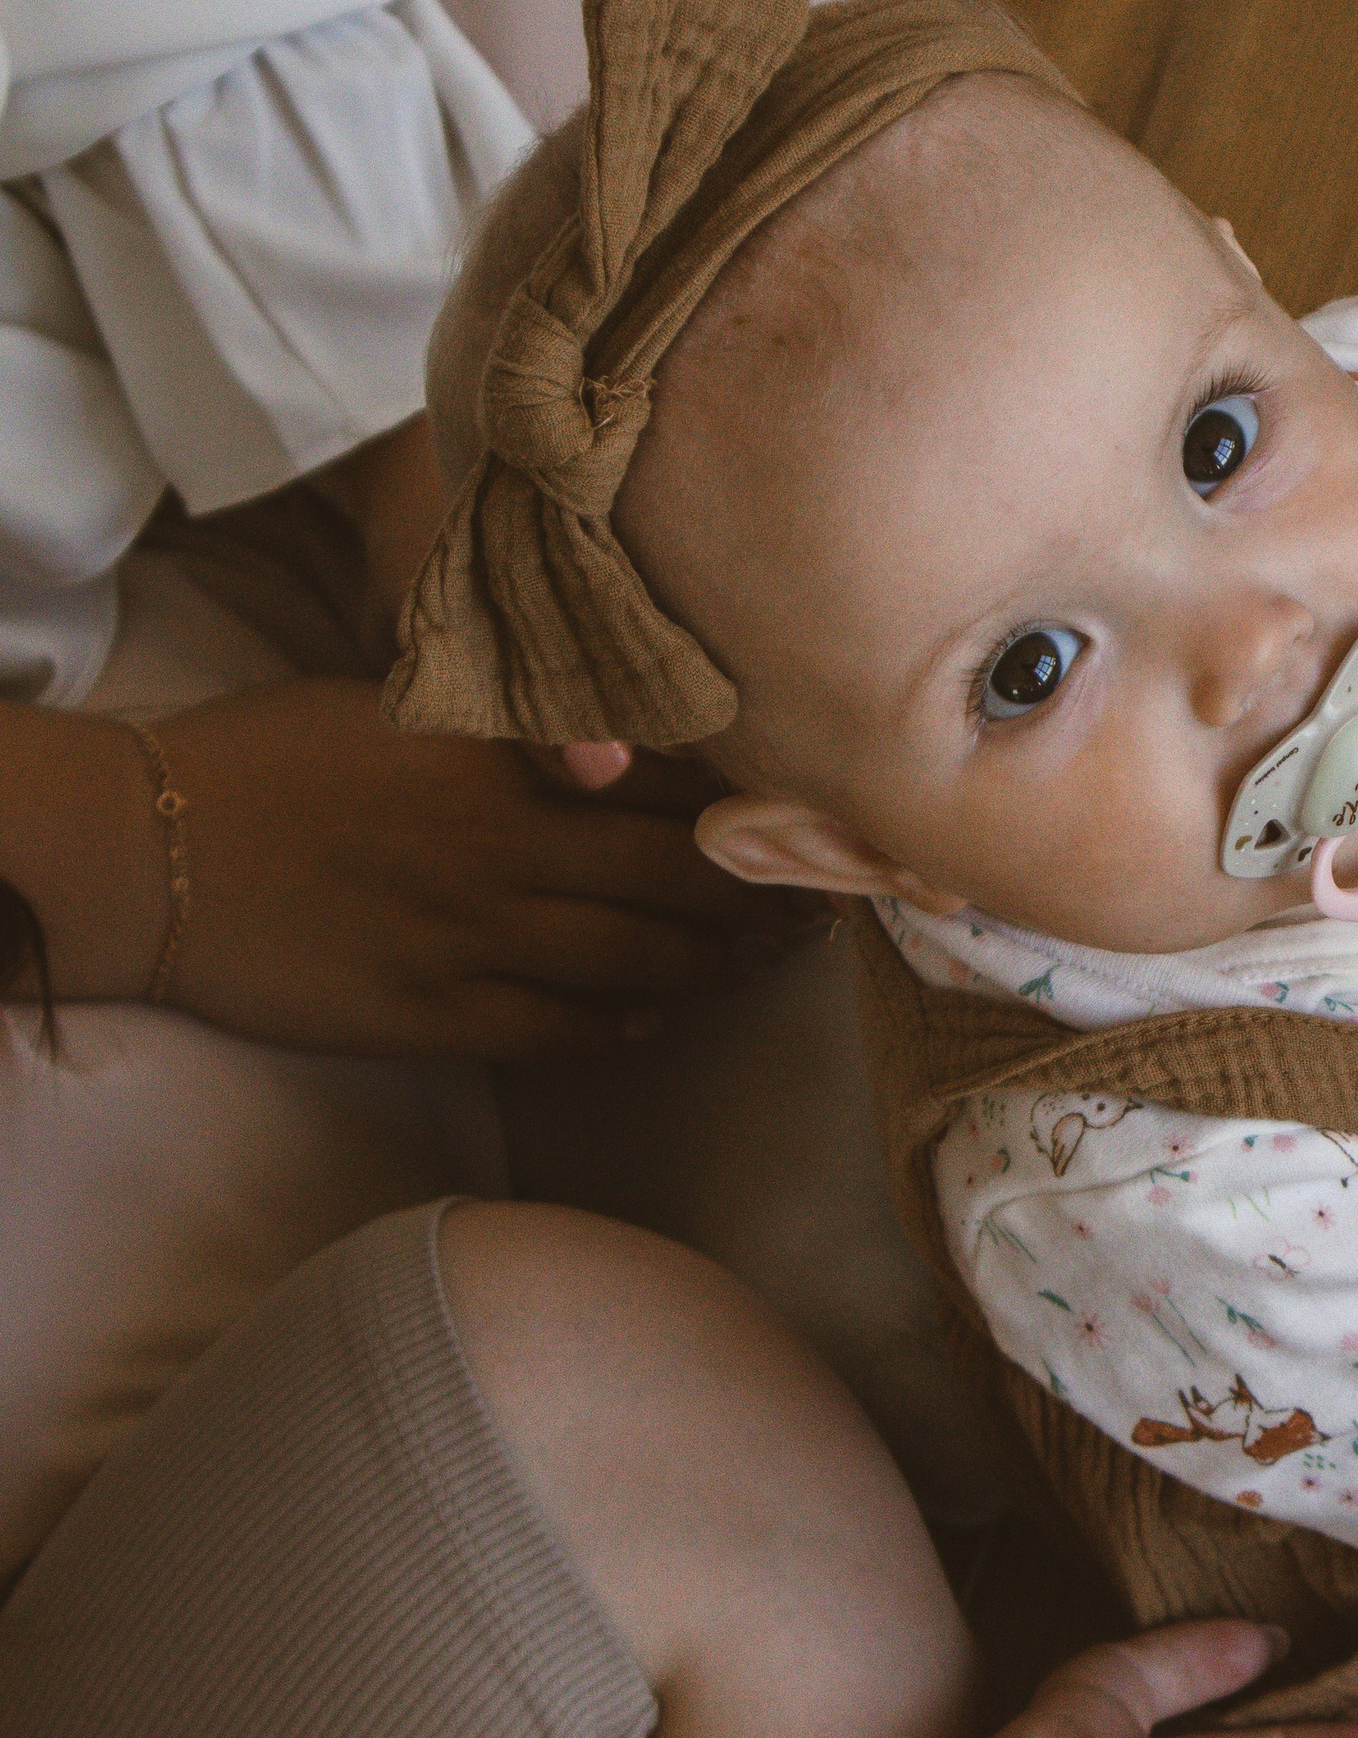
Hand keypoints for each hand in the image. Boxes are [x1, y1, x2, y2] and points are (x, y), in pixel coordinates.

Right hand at [148, 679, 813, 1055]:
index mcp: (503, 760)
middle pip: (683, 881)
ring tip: (765, 964)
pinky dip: (623, 1025)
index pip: (670, 783)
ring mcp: (473, 939)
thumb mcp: (404, 708)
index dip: (752, 808)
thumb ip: (521, 727)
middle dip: (767, 898)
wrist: (152, 848)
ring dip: (716, 968)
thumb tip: (627, 745)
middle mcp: (506, 849)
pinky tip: (658, 1017)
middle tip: (826, 905)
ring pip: (641, 964)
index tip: (810, 814)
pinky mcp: (433, 1011)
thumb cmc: (274, 757)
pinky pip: (560, 1028)